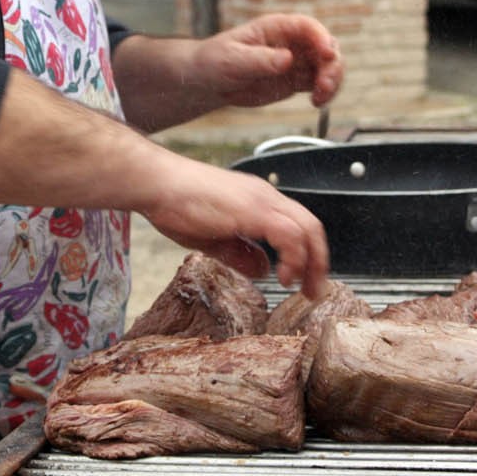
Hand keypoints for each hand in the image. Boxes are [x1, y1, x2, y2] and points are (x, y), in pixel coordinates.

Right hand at [139, 154, 330, 298]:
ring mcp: (261, 201)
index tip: (304, 281)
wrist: (158, 184)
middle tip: (314, 291)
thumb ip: (240, 254)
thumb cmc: (176, 205)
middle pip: (311, 226)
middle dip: (318, 262)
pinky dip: (294, 257)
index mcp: (258, 201)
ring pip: (307, 229)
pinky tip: (284, 276)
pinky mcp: (253, 210)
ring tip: (303, 288)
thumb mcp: (214, 238)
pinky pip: (289, 234)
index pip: (298, 225)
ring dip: (311, 262)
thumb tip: (263, 271)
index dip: (308, 254)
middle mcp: (265, 197)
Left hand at [195, 14, 343, 109]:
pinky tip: (317, 102)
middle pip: (325, 47)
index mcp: (276, 28)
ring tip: (320, 99)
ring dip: (332, 81)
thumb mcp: (232, 59)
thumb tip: (287, 59)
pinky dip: (325, 93)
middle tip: (325, 85)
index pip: (307, 27)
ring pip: (327, 67)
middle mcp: (291, 42)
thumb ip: (259, 59)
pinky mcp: (295, 81)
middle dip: (332, 65)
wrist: (208, 81)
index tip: (327, 54)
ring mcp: (296, 61)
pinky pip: (319, 84)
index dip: (322, 38)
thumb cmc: (215, 61)